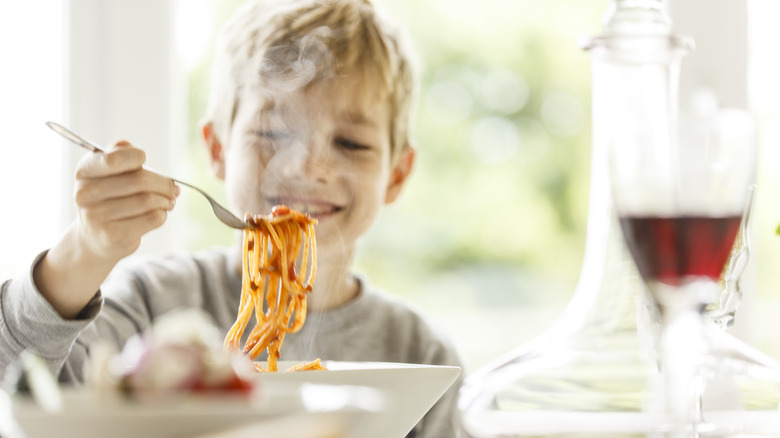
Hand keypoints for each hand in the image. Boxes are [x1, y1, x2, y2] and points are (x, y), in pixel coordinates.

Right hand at [32, 140, 178, 318]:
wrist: (94, 239)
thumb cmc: (107, 199)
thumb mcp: (106, 174)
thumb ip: (117, 155)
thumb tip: (125, 144)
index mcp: (85, 172)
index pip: (114, 159)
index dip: (135, 157)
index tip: (144, 159)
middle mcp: (86, 194)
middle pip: (140, 180)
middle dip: (164, 183)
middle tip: (173, 187)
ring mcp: (98, 216)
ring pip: (148, 200)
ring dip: (166, 199)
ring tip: (169, 200)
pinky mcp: (114, 235)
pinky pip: (152, 218)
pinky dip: (163, 214)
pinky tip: (161, 213)